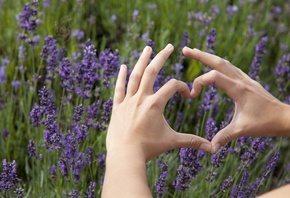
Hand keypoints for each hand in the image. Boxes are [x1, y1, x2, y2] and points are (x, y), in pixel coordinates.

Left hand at [106, 44, 211, 161]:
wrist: (125, 155)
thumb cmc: (148, 148)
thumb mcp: (171, 142)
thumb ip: (191, 141)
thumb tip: (211, 147)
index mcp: (155, 104)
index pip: (172, 86)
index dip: (182, 87)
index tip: (186, 94)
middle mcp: (141, 98)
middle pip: (152, 71)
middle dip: (161, 57)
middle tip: (169, 46)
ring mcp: (128, 101)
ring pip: (135, 76)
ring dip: (142, 60)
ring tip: (148, 48)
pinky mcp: (117, 106)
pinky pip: (119, 88)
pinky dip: (121, 76)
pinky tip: (123, 65)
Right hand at [183, 47, 289, 152]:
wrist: (285, 118)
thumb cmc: (265, 123)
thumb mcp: (242, 130)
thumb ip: (224, 136)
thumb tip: (210, 148)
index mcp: (238, 89)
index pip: (214, 76)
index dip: (199, 82)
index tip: (192, 95)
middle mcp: (241, 80)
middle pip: (218, 62)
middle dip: (200, 55)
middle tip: (185, 50)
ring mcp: (245, 79)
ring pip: (225, 62)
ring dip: (209, 56)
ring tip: (195, 52)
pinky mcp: (247, 81)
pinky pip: (231, 68)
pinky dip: (219, 63)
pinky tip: (215, 65)